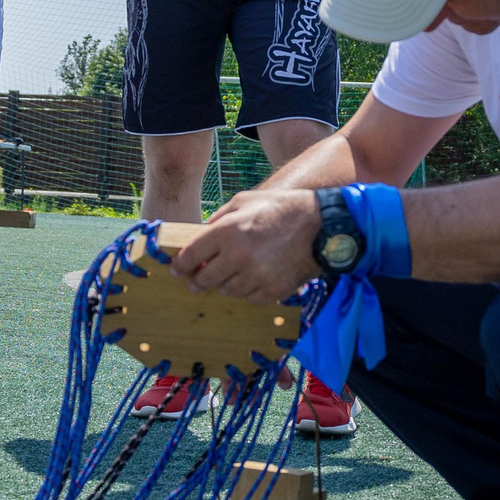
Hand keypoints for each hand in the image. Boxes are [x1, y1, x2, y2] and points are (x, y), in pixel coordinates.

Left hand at [174, 187, 323, 301]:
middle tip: (195, 282)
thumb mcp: (244, 201)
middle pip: (205, 279)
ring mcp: (257, 276)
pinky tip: (253, 278)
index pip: (191, 256)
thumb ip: (218, 219)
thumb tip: (199, 236)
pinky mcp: (273, 291)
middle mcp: (239, 256)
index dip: (180, 265)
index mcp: (228, 231)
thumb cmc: (281, 209)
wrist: (322, 225)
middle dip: (197, 281)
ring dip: (225, 284)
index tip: (177, 269)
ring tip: (232, 274)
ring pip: (227, 290)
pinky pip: (249, 298)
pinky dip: (247, 291)